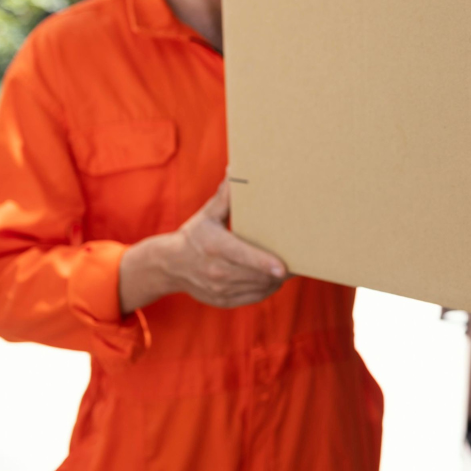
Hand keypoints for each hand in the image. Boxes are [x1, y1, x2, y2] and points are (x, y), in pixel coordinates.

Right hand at [119, 181, 287, 311]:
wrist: (170, 265)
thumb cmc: (195, 235)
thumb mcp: (208, 214)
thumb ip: (225, 196)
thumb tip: (236, 170)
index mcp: (215, 246)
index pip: (243, 256)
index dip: (264, 263)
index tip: (283, 267)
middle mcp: (217, 270)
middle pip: (257, 274)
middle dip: (281, 270)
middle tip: (300, 259)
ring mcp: (220, 289)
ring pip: (260, 287)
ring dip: (276, 279)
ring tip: (289, 267)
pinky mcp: (223, 301)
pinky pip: (255, 297)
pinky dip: (268, 288)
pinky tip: (273, 277)